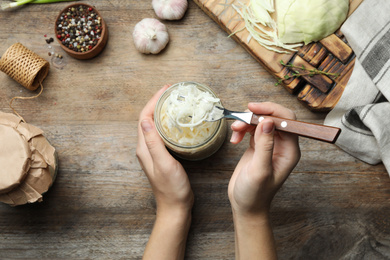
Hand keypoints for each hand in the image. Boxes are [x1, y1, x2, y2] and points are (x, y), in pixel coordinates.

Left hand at [136, 85, 193, 214]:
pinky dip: (168, 122)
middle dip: (157, 102)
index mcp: (144, 147)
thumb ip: (153, 143)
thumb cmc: (171, 188)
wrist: (175, 206)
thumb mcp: (164, 163)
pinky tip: (177, 121)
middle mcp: (146, 147)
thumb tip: (145, 119)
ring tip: (174, 101)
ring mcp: (153, 151)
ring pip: (155, 124)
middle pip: (148, 118)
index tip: (165, 90)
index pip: (144, 117)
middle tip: (171, 92)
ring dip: (162, 111)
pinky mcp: (162, 155)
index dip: (153, 101)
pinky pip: (162, 133)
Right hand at [229, 102, 300, 216]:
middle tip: (240, 119)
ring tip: (234, 131)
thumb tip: (267, 121)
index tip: (253, 109)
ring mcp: (270, 144)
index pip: (287, 120)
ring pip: (261, 121)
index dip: (271, 111)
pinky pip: (252, 129)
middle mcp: (283, 145)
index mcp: (290, 150)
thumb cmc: (255, 194)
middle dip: (256, 116)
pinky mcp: (258, 145)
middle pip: (273, 118)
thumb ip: (265, 145)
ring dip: (246, 122)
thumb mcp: (259, 170)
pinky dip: (242, 130)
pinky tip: (235, 139)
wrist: (246, 205)